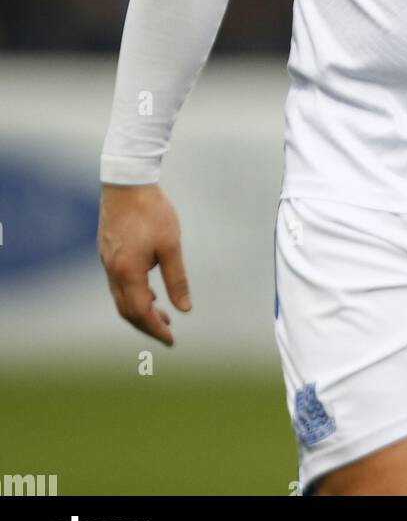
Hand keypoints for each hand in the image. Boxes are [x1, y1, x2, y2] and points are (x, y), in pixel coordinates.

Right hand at [97, 182, 190, 346]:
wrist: (127, 181)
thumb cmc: (151, 211)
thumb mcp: (170, 245)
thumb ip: (177, 278)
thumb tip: (185, 308)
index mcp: (128, 272)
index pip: (141, 312)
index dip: (156, 328)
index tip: (171, 340)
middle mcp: (112, 270)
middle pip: (127, 310)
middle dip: (147, 324)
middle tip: (167, 331)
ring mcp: (107, 260)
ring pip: (121, 297)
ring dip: (140, 309)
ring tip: (162, 313)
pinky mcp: (107, 250)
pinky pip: (118, 283)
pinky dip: (133, 293)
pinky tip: (149, 290)